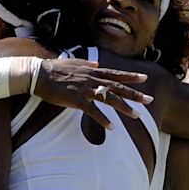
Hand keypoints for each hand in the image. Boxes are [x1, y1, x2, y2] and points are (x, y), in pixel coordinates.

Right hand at [34, 59, 152, 128]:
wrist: (38, 74)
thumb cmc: (54, 69)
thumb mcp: (73, 62)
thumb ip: (87, 63)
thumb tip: (97, 62)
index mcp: (91, 70)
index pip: (115, 74)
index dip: (130, 76)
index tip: (144, 78)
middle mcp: (91, 79)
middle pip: (117, 87)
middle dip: (135, 94)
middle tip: (150, 100)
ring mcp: (84, 90)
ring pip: (109, 99)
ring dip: (124, 108)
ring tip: (137, 116)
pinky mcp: (76, 100)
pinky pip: (92, 112)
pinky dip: (102, 119)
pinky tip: (111, 127)